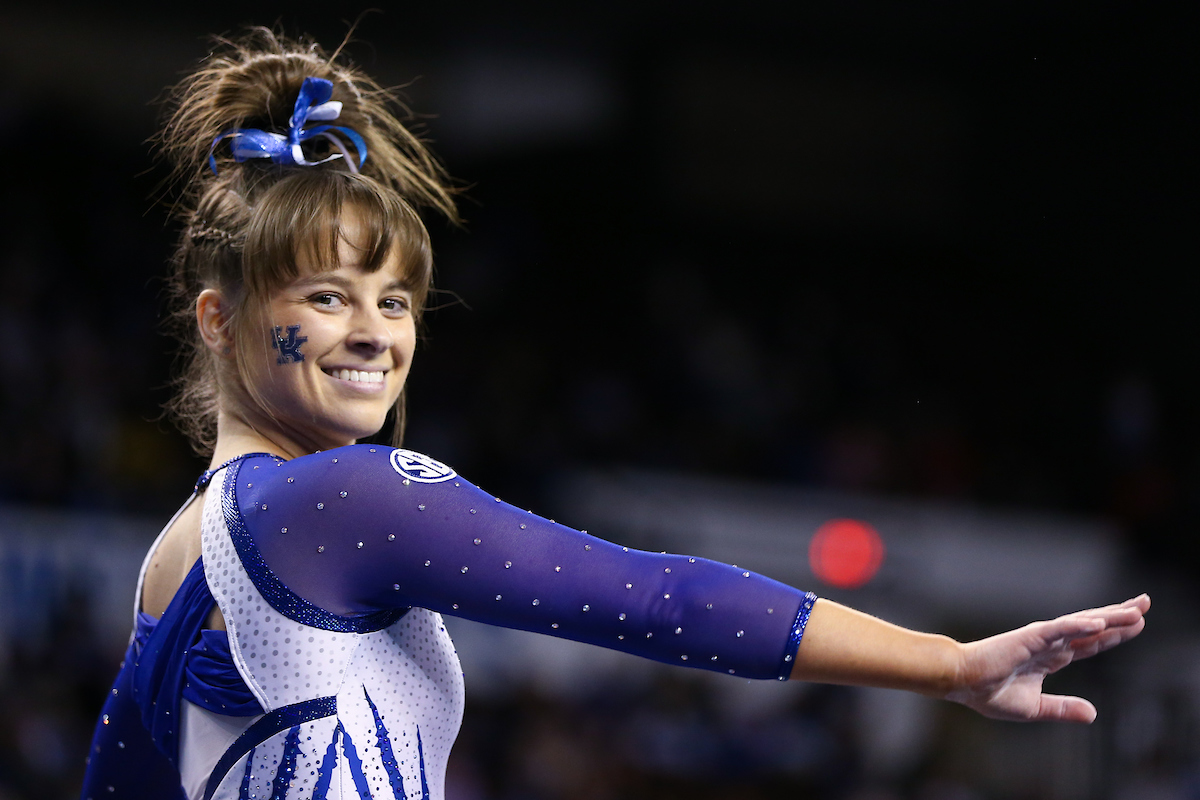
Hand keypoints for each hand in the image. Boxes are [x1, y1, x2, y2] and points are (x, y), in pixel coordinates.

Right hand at [946, 594, 1149, 722]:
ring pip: (1082, 624)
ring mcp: (1042, 637)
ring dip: (1110, 617)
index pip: (1090, 643)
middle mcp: (1051, 643)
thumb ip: (1064, 708)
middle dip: (1120, 616)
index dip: (1114, 634)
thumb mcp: (1036, 707)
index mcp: (1051, 658)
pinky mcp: (1030, 637)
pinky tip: (1100, 623)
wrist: (962, 682)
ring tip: (1137, 610)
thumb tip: (1094, 714)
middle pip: (1093, 626)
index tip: (1136, 623)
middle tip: (1145, 603)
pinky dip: (1080, 625)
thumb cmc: (989, 692)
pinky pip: (1060, 629)